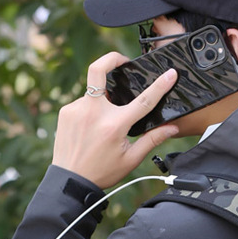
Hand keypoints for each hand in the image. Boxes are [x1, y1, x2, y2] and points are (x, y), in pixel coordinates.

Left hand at [52, 52, 179, 188]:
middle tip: (122, 61)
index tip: (170, 73)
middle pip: (99, 70)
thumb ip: (152, 140)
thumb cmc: (101, 171)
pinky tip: (91, 127)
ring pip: (94, 92)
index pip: (143, 100)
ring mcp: (76, 110)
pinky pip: (83, 102)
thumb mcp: (131, 159)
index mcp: (115, 125)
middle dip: (112, 58)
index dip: (160, 85)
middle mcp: (93, 113)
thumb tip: (172, 128)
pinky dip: (91, 110)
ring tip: (104, 121)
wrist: (70, 181)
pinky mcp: (65, 112)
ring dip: (103, 100)